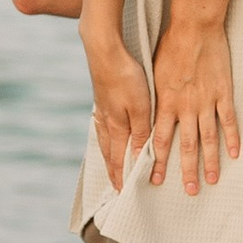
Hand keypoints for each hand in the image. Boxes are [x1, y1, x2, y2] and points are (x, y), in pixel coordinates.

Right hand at [82, 25, 154, 190]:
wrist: (104, 49)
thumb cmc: (126, 77)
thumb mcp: (141, 107)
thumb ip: (140, 134)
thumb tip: (136, 160)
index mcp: (116, 127)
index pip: (119, 159)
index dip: (122, 177)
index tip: (123, 193)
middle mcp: (106, 121)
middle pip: (109, 153)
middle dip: (114, 171)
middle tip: (116, 185)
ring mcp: (102, 109)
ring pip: (105, 139)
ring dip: (109, 155)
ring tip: (111, 165)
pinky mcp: (101, 97)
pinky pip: (103, 125)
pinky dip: (105, 137)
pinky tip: (106, 132)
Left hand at [150, 12, 241, 194]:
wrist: (193, 26)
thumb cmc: (170, 45)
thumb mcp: (154, 73)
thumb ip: (154, 97)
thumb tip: (147, 114)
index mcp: (165, 102)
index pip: (160, 140)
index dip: (158, 162)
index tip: (155, 180)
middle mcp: (185, 106)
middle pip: (186, 146)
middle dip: (186, 171)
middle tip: (190, 191)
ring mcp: (206, 101)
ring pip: (208, 138)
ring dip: (210, 161)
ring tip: (212, 180)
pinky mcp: (223, 92)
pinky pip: (228, 120)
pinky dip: (232, 138)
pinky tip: (234, 153)